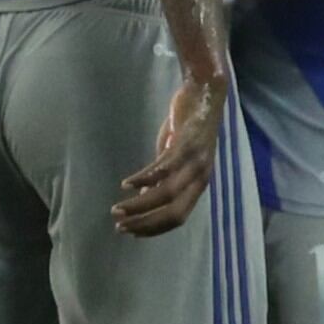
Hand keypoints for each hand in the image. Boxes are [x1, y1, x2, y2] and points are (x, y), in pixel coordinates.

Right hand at [114, 77, 221, 236]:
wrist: (205, 91)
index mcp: (199, 185)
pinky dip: (144, 179)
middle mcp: (200, 177)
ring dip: (140, 205)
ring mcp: (194, 161)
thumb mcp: (177, 157)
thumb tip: (146, 199)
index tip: (131, 232)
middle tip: (121, 226)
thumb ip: (165, 179)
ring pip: (166, 193)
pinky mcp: (185, 143)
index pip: (178, 218)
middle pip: (174, 211)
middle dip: (145, 223)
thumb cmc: (189, 125)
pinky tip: (127, 184)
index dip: (154, 229)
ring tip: (118, 208)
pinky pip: (163, 167)